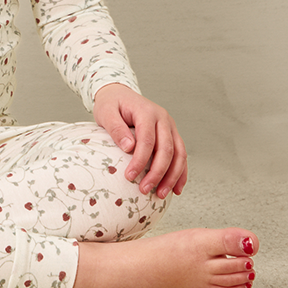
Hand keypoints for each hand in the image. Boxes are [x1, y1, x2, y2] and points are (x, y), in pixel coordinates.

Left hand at [92, 83, 187, 198]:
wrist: (119, 93)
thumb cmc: (111, 104)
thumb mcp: (106, 112)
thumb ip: (116, 128)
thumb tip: (129, 147)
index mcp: (147, 111)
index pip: (147, 140)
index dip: (140, 161)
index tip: (129, 177)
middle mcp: (163, 118)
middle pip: (167, 149)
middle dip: (158, 173)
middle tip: (145, 190)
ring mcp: (170, 126)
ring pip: (179, 154)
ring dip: (172, 176)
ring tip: (161, 194)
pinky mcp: (171, 134)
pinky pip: (181, 154)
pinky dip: (180, 172)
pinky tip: (176, 188)